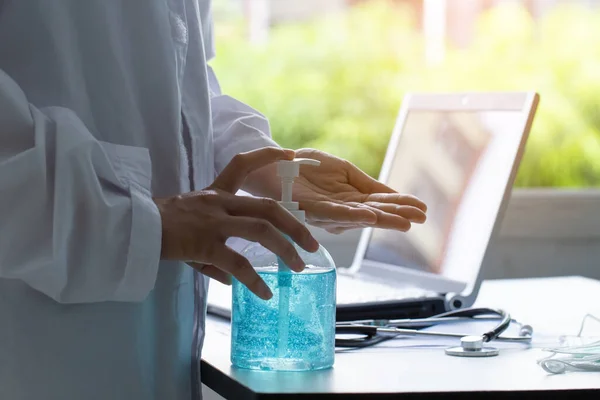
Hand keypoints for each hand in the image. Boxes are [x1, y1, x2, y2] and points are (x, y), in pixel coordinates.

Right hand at [154, 147, 318, 299]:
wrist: (132, 227)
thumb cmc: (160, 226)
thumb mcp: (192, 227)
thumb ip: (216, 249)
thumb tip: (232, 278)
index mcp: (215, 194)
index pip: (242, 165)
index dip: (267, 157)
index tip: (289, 153)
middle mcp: (218, 203)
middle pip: (267, 207)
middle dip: (294, 225)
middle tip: (312, 244)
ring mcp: (213, 222)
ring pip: (261, 231)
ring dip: (285, 249)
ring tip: (297, 267)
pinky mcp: (204, 243)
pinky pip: (237, 264)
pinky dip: (254, 281)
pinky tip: (265, 293)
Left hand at [292, 149, 426, 233]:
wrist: (279, 163)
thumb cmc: (310, 168)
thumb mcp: (346, 171)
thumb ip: (368, 185)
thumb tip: (395, 194)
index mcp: (353, 200)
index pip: (382, 204)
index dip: (402, 206)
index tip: (424, 209)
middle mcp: (343, 211)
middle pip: (375, 214)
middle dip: (398, 216)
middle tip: (421, 217)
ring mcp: (328, 212)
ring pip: (359, 217)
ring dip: (382, 219)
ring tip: (404, 221)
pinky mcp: (311, 209)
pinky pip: (334, 214)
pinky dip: (353, 216)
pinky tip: (370, 216)